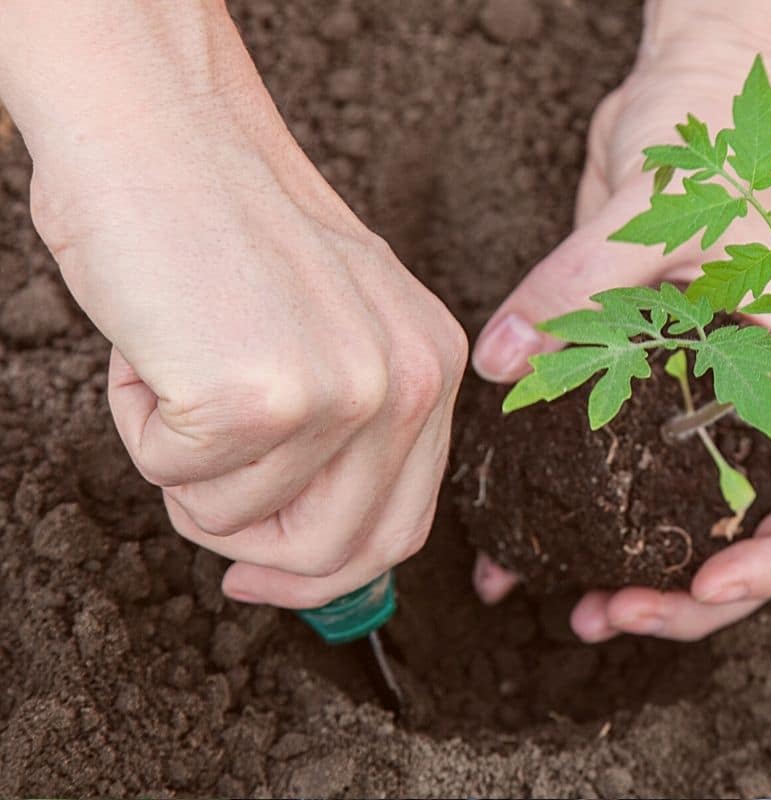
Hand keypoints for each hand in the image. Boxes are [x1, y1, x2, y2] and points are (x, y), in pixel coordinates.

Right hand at [4, 4, 466, 607]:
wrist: (158, 131)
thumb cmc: (225, 229)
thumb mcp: (331, 330)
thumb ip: (349, 436)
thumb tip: (315, 555)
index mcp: (434, 365)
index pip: (402, 527)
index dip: (325, 573)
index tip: (258, 575)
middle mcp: (410, 381)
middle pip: (335, 553)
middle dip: (245, 543)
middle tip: (193, 472)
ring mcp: (344, 390)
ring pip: (238, 522)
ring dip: (183, 465)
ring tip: (180, 366)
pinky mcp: (262, 397)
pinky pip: (178, 480)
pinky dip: (142, 426)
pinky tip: (156, 346)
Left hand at [471, 38, 770, 640]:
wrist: (689, 96)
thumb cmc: (717, 142)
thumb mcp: (660, 209)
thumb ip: (586, 281)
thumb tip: (506, 362)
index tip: (707, 586)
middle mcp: (753, 397)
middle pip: (747, 532)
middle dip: (689, 593)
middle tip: (612, 612)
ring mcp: (694, 392)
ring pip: (676, 513)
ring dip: (632, 572)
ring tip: (573, 612)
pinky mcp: (638, 374)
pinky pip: (611, 461)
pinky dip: (569, 508)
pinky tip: (515, 544)